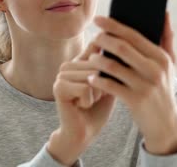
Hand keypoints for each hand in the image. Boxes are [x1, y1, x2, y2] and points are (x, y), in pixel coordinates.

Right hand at [48, 43, 115, 165]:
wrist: (84, 133)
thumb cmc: (98, 109)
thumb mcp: (109, 83)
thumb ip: (111, 64)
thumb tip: (118, 43)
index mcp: (79, 61)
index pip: (97, 48)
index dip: (108, 65)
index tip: (106, 81)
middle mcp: (68, 65)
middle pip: (97, 65)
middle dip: (103, 85)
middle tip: (94, 97)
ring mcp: (61, 75)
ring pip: (92, 77)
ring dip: (96, 94)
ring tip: (88, 101)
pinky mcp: (58, 87)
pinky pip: (85, 88)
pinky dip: (89, 101)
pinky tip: (81, 106)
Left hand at [87, 12, 176, 154]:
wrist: (165, 123)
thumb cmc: (163, 87)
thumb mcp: (169, 64)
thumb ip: (166, 38)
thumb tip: (164, 12)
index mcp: (161, 57)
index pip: (134, 35)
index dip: (113, 25)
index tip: (98, 19)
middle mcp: (154, 69)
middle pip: (122, 47)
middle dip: (103, 39)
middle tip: (93, 37)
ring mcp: (144, 85)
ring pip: (113, 66)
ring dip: (97, 60)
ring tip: (90, 58)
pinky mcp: (135, 100)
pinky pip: (110, 86)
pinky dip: (98, 80)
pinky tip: (91, 78)